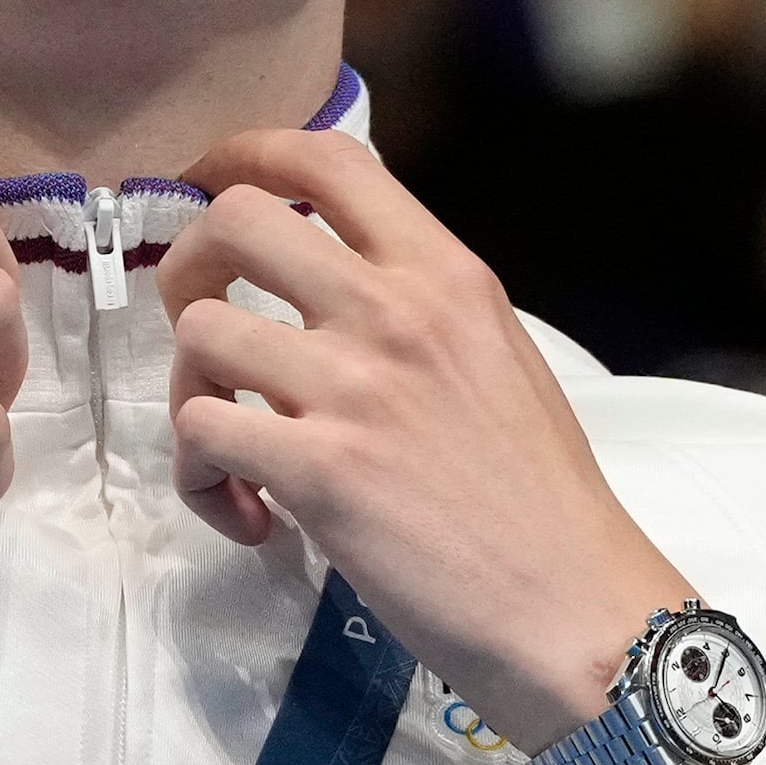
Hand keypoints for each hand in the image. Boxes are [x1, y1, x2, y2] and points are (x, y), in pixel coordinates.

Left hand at [156, 131, 686, 764]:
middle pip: (233, 219)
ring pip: (199, 330)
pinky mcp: (317, 469)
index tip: (210, 187)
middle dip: (189, 267)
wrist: (575, 609)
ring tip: (234, 451)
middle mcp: (397, 310)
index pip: (326, 158)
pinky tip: (253, 518)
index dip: (244, 155)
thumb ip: (421, 309)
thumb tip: (339, 290)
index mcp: (447, 274)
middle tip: (209, 335)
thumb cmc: (543, 501)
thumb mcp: (499, 357)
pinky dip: (202, 481)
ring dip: (192, 392)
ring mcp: (353, 386)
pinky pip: (199, 432)